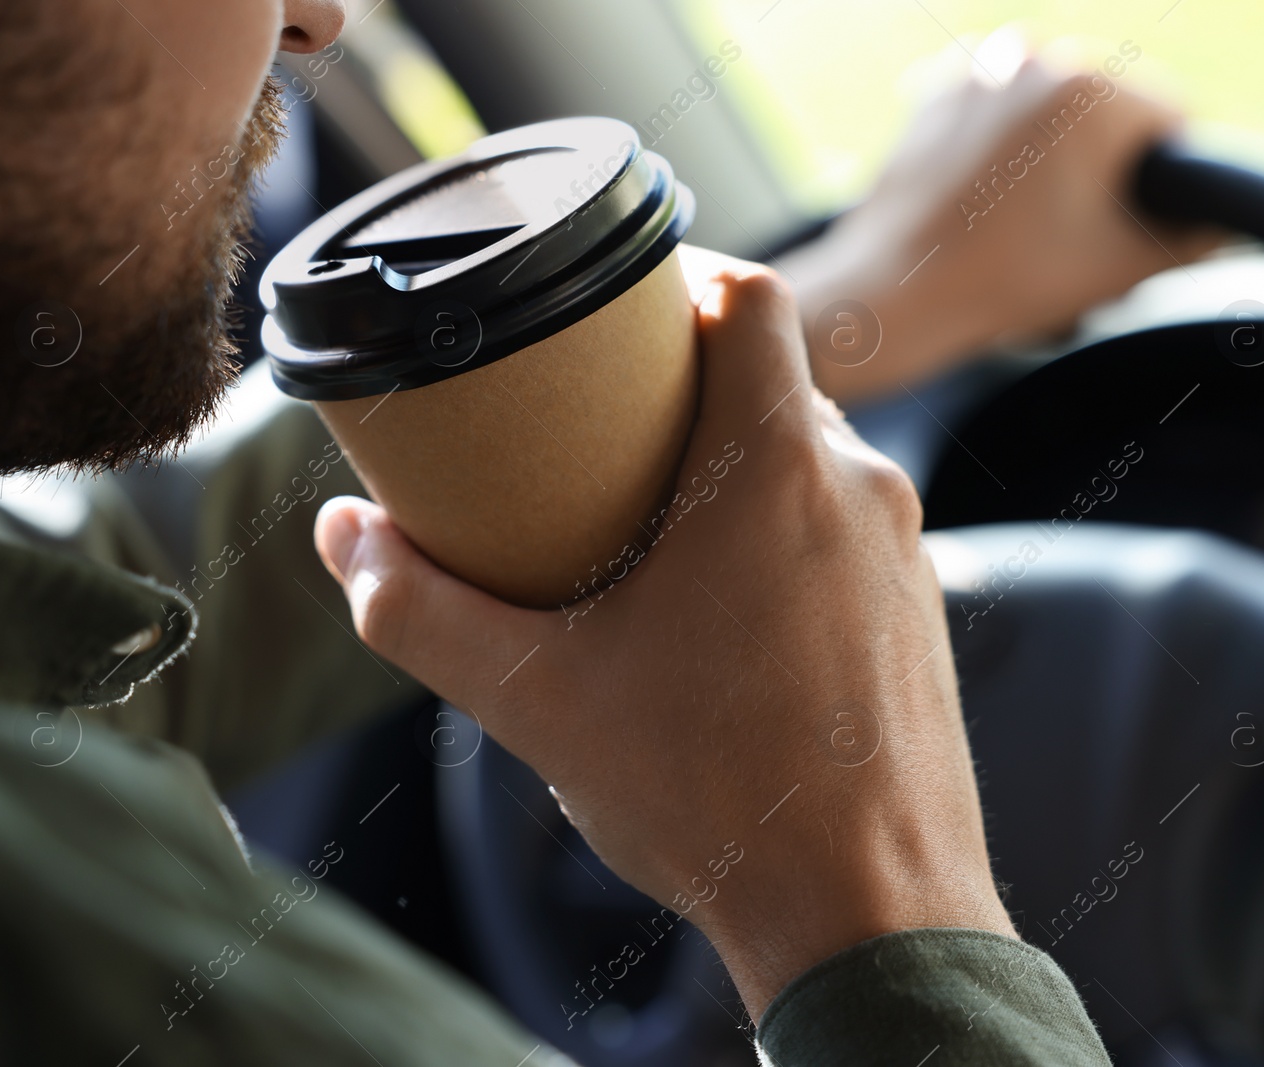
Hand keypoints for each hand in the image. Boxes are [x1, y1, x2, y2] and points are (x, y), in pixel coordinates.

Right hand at [313, 251, 1014, 1018]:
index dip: (685, 279)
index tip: (621, 308)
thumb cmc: (713, 798)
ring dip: (734, 470)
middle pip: (772, 381)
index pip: (752, 298)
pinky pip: (846, 534)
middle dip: (686, 387)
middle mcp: (862, 491)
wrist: (867, 914)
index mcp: (776, 471)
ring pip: (811, 463)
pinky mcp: (920, 619)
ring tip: (649, 527)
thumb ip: (422, 611)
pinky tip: (724, 613)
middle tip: (600, 431)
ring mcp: (905, 557)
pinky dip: (785, 537)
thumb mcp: (538, 699)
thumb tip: (343, 540)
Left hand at [783, 47, 1218, 402]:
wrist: (895, 295)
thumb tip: (1223, 221)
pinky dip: (1004, 156)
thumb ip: (1199, 236)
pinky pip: (999, 121)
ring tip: (1028, 228)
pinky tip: (988, 208)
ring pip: (1053, 118)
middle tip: (1074, 237)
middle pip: (1109, 117)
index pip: (1172, 122)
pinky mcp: (934, 97)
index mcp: (1091, 84)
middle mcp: (1035, 57)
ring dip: (1057, 164)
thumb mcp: (1126, 265)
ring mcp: (977, 73)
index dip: (1165, 185)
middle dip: (1106, 173)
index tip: (1132, 229)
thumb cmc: (1009, 280)